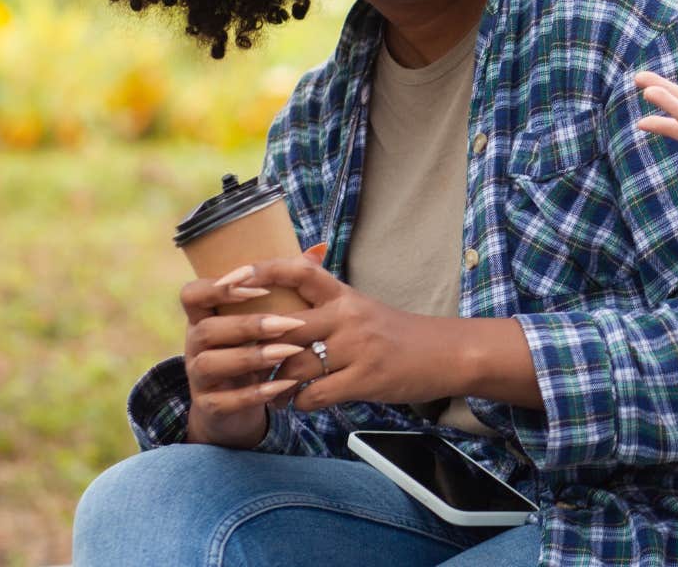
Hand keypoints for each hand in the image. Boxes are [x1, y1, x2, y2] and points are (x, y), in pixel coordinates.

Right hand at [179, 243, 328, 446]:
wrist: (239, 404)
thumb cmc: (255, 349)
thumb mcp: (264, 319)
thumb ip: (284, 287)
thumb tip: (319, 249)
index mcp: (205, 316)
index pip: (192, 294)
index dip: (217, 288)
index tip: (257, 286)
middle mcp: (194, 345)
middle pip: (206, 330)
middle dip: (247, 324)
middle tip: (288, 323)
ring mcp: (198, 377)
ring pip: (211, 364)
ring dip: (251, 357)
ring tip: (288, 351)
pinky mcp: (210, 406)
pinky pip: (224, 401)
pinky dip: (255, 394)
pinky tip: (283, 386)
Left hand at [235, 255, 494, 412]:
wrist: (446, 353)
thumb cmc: (397, 333)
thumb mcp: (362, 308)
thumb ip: (325, 301)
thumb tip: (286, 294)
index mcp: (344, 295)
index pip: (298, 272)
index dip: (261, 272)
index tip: (230, 279)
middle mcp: (348, 316)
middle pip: (284, 326)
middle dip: (256, 345)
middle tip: (237, 359)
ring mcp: (356, 348)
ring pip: (294, 366)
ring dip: (275, 385)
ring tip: (270, 393)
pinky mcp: (365, 379)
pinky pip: (315, 394)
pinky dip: (300, 404)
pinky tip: (299, 405)